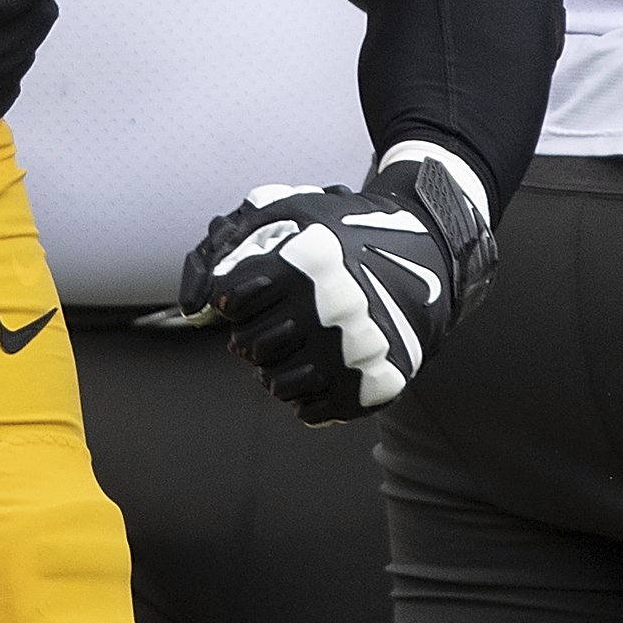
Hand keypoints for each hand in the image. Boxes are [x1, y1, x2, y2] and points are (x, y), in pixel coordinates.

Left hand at [180, 153, 493, 422]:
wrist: (429, 251)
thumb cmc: (344, 231)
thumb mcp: (289, 212)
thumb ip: (231, 246)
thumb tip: (193, 305)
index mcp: (306, 261)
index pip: (229, 300)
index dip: (236, 296)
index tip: (254, 291)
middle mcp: (331, 307)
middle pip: (248, 346)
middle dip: (253, 334)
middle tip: (277, 320)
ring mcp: (354, 350)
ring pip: (275, 385)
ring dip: (275, 368)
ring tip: (295, 345)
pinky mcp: (373, 384)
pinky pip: (311, 409)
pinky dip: (306, 394)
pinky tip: (318, 367)